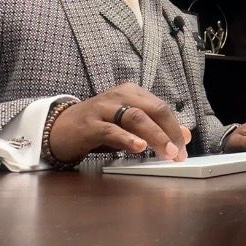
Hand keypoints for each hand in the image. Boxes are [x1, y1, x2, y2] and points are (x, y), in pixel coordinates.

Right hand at [49, 82, 191, 163]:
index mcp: (132, 93)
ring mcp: (104, 108)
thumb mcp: (129, 126)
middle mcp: (119, 96)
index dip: (175, 128)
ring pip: (136, 118)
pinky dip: (127, 138)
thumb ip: (155, 129)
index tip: (184, 148)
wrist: (60, 128)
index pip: (161, 108)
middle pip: (153, 110)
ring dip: (155, 136)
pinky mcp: (90, 124)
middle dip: (170, 131)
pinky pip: (112, 130)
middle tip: (179, 152)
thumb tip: (185, 135)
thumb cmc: (98, 126)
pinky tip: (139, 147)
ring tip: (167, 152)